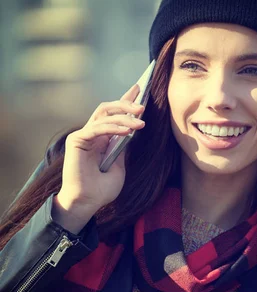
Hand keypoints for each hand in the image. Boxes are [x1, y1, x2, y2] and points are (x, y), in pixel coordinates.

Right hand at [52, 84, 145, 232]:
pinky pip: (98, 127)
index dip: (125, 100)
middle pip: (108, 108)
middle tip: (143, 106)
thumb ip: (123, 149)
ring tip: (140, 121)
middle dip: (126, 103)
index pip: (114, 114)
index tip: (140, 88)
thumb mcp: (120, 167)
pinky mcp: (77, 140)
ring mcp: (84, 135)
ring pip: (104, 114)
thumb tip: (132, 131)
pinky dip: (113, 127)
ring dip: (124, 115)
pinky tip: (127, 130)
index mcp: (102, 138)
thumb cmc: (101, 189)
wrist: (87, 203)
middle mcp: (93, 133)